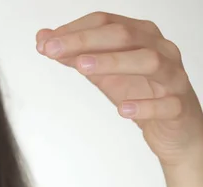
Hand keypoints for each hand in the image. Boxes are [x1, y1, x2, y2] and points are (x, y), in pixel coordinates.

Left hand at [36, 11, 202, 166]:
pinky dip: (144, 106)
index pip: (106, 22)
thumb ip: (75, 55)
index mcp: (142, 36)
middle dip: (84, 41)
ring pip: (150, 62)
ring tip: (82, 67)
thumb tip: (43, 40)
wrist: (174, 128)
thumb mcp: (103, 73)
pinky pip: (167, 104)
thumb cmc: (140, 92)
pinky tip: (123, 110)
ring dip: (114, 62)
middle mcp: (161, 50)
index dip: (74, 30)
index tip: (45, 43)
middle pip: (125, 35)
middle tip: (52, 50)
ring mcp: (174, 78)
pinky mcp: (179, 107)